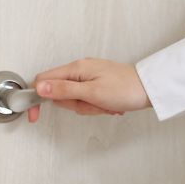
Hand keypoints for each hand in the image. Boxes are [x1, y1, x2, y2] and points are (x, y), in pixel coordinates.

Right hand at [27, 57, 152, 122]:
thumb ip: (64, 90)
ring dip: (88, 107)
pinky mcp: (98, 84)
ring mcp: (90, 77)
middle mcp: (81, 69)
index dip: (37, 98)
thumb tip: (39, 87)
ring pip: (75, 100)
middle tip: (92, 104)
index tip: (35, 115)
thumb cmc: (125, 89)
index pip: (44, 80)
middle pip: (61, 94)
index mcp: (76, 68)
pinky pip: (87, 100)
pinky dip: (96, 106)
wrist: (150, 88)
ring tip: (104, 104)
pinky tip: (109, 105)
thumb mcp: (91, 92)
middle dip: (75, 105)